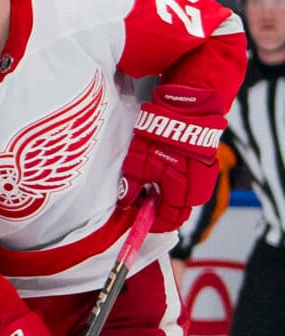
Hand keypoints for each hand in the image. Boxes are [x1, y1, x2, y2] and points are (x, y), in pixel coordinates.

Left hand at [125, 84, 223, 232]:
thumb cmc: (159, 137)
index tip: (140, 222)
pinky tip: (168, 178)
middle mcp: (198, 189)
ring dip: (171, 199)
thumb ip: (131, 188)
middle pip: (180, 212)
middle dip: (162, 212)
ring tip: (154, 189)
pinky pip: (194, 186)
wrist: (187, 110)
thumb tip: (126, 204)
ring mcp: (207, 178)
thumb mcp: (137, 164)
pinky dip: (181, 187)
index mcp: (181, 192)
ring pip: (188, 200)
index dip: (153, 224)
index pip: (169, 221)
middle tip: (144, 205)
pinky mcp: (209, 167)